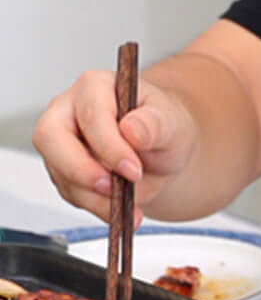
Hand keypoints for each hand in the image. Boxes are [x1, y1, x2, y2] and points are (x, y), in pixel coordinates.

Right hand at [33, 71, 197, 222]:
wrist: (162, 151)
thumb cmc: (163, 128)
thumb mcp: (172, 123)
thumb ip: (154, 124)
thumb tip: (132, 130)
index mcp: (95, 88)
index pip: (90, 115)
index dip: (109, 147)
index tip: (133, 170)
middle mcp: (70, 110)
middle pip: (50, 137)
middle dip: (81, 170)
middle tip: (113, 190)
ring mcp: (63, 142)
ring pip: (59, 172)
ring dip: (93, 198)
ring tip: (129, 210)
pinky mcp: (66, 170)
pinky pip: (72, 193)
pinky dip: (97, 208)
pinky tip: (123, 212)